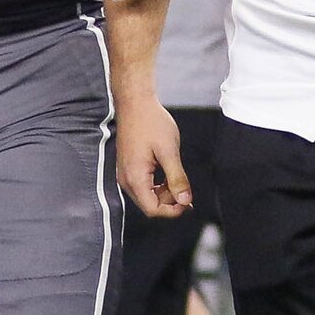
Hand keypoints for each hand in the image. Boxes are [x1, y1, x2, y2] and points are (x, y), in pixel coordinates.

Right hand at [116, 90, 187, 215]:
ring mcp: (125, 173)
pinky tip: (169, 174)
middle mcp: (126, 179)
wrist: (135, 103)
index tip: (189, 203)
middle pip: (149, 205)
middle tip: (187, 190)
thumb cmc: (151, 122)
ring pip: (147, 196)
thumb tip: (185, 201)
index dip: (172, 211)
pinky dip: (158, 185)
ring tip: (178, 179)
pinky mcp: (128, 167)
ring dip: (164, 193)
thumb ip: (177, 178)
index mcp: (135, 177)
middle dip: (169, 202)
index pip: (152, 210)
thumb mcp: (169, 151)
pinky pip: (143, 185)